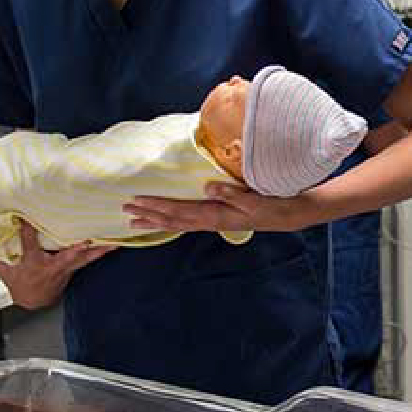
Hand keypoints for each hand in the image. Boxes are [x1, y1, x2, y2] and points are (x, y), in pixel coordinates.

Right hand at [0, 220, 110, 309]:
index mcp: (33, 263)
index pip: (28, 244)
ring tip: (115, 241)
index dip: (26, 231)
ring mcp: (67, 268)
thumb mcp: (1, 268)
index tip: (24, 218)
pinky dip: (103, 251)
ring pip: (85, 258)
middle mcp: (53, 266)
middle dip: (80, 248)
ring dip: (100, 250)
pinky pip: (91, 258)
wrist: (35, 299)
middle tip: (92, 239)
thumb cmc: (20, 282)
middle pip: (68, 256)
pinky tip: (116, 244)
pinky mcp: (76, 267)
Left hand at [124, 182, 313, 234]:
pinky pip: (187, 223)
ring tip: (134, 221)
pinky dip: (170, 222)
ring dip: (155, 221)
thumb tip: (207, 187)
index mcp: (215, 215)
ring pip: (177, 223)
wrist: (286, 215)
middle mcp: (210, 221)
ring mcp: (212, 222)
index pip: (179, 210)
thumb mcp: (254, 199)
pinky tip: (163, 220)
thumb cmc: (271, 205)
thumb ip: (231, 193)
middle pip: (172, 219)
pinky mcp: (216, 219)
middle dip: (148, 214)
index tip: (137, 200)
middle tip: (124, 210)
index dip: (157, 206)